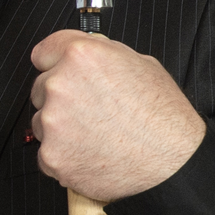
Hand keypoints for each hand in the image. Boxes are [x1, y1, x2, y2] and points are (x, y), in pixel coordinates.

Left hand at [29, 30, 205, 201]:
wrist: (173, 163)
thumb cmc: (163, 116)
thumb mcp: (141, 64)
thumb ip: (103, 54)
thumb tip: (87, 51)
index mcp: (81, 56)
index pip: (44, 53)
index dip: (54, 64)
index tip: (59, 72)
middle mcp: (60, 85)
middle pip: (41, 88)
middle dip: (61, 98)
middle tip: (93, 112)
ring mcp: (52, 122)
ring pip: (42, 121)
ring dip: (61, 128)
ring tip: (97, 135)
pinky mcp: (51, 155)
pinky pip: (46, 152)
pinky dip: (63, 156)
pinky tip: (91, 154)